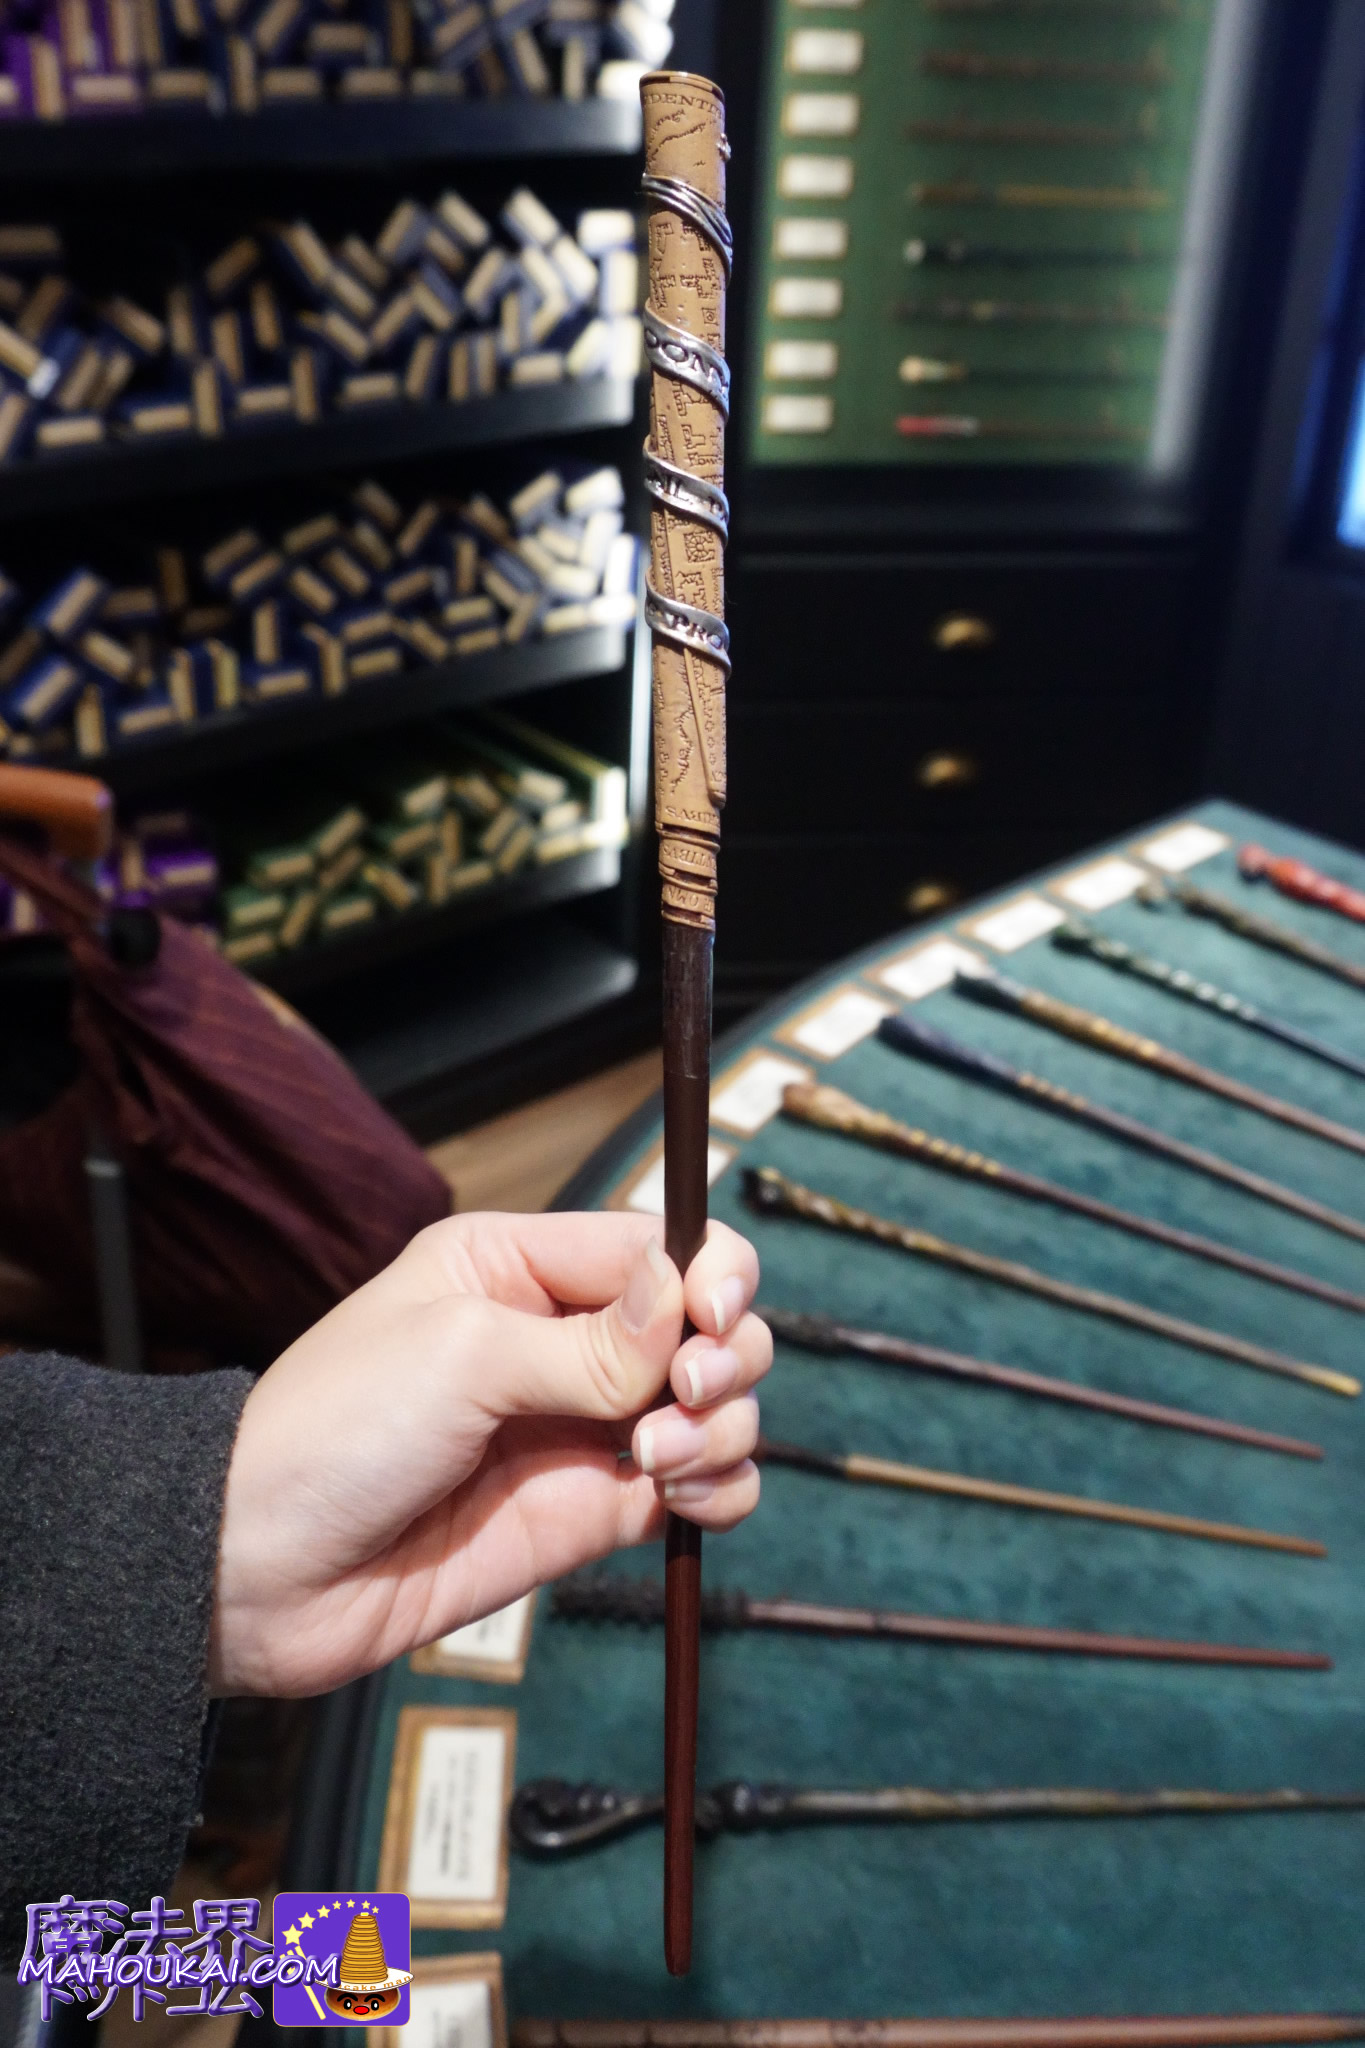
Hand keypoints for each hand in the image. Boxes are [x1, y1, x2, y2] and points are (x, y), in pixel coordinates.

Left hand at [208, 1210, 769, 1696]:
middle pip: (704, 1323)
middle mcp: (562, 1338)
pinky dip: (719, 1488)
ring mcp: (582, 1426)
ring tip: (660, 1458)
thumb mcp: (464, 1353)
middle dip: (724, 1354)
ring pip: (716, 1406)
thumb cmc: (338, 1431)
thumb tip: (692, 1296)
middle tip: (684, 1395)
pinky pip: (700, 1486)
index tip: (715, 1316)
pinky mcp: (592, 1510)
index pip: (657, 1245)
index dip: (710, 1273)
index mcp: (518, 1265)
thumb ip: (593, 1338)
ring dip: (724, 1426)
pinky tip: (681, 1497)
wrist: (267, 1571)